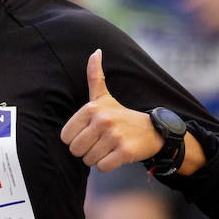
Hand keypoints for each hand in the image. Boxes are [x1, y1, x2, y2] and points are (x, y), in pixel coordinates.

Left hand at [60, 49, 163, 172]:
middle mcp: (102, 120)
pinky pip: (103, 167)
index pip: (65, 137)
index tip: (91, 132)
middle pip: (76, 150)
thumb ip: (95, 76)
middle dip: (86, 150)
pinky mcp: (125, 151)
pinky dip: (108, 165)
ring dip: (98, 158)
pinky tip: (117, 154)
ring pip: (89, 160)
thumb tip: (95, 51)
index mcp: (91, 108)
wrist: (153, 130)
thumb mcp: (105, 96)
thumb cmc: (121, 115)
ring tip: (110, 146)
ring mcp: (114, 136)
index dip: (77, 138)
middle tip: (102, 141)